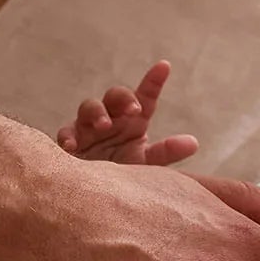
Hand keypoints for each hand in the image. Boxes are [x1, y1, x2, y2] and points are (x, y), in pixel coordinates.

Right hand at [55, 60, 198, 164]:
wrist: (94, 194)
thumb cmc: (122, 174)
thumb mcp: (145, 163)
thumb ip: (166, 153)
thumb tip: (193, 143)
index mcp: (133, 121)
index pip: (145, 97)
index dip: (154, 81)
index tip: (164, 66)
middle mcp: (112, 118)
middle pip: (115, 95)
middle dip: (124, 98)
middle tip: (134, 110)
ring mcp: (88, 127)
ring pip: (89, 107)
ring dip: (97, 112)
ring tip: (105, 125)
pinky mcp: (70, 140)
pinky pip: (66, 132)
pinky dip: (68, 136)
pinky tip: (73, 146)